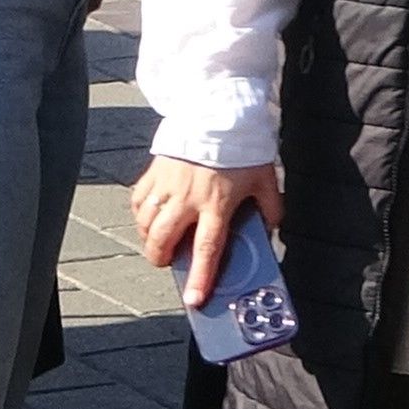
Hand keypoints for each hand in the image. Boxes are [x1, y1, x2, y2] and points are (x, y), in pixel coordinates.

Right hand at [131, 155, 283, 310]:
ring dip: (149, 239)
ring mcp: (168, 184)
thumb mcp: (265, 178)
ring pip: (146, 223)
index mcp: (217, 204)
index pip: (206, 250)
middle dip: (161, 259)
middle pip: (164, 240)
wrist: (217, 109)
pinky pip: (138, 199)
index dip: (200, 278)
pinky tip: (148, 216)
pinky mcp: (155, 170)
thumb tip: (270, 228)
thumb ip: (270, 207)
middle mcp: (188, 198)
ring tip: (156, 243)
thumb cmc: (241, 145)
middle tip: (166, 263)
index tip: (193, 299)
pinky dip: (140, 213)